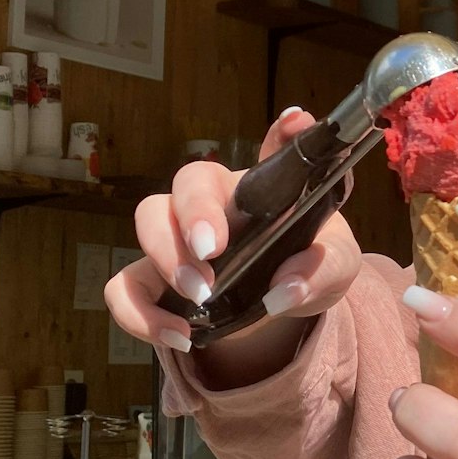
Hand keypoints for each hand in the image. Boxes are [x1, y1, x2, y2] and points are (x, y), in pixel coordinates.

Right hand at [105, 108, 361, 366]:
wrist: (277, 307)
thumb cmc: (305, 267)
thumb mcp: (333, 269)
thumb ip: (323, 269)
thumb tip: (287, 288)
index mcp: (264, 188)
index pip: (276, 149)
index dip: (285, 134)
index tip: (298, 123)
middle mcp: (216, 202)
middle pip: (188, 181)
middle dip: (195, 213)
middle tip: (213, 252)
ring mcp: (179, 238)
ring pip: (147, 219)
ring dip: (165, 256)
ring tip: (200, 296)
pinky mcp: (154, 280)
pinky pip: (123, 288)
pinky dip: (141, 315)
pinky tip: (179, 335)